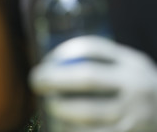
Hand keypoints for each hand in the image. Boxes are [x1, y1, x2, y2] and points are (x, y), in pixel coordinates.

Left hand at [30, 36, 156, 131]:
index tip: (45, 61)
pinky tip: (61, 126)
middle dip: (56, 79)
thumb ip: (101, 56)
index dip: (65, 53)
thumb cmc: (138, 88)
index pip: (94, 51)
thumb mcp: (130, 66)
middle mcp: (136, 88)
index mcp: (132, 66)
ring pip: (89, 111)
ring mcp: (135, 116)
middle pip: (88, 79)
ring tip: (49, 105)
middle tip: (35, 81)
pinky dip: (73, 130)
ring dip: (62, 108)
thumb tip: (56, 55)